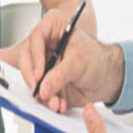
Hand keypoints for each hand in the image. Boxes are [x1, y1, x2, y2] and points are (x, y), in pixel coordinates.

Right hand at [8, 9, 123, 112]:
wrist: (106, 78)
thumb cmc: (97, 59)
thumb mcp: (78, 63)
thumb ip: (60, 75)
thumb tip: (43, 87)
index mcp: (53, 28)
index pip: (36, 37)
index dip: (35, 56)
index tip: (39, 74)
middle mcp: (44, 44)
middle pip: (26, 58)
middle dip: (32, 77)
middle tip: (39, 90)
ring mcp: (43, 62)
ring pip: (30, 76)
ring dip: (40, 92)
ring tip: (54, 102)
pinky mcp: (44, 79)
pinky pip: (38, 90)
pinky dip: (47, 100)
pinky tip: (58, 104)